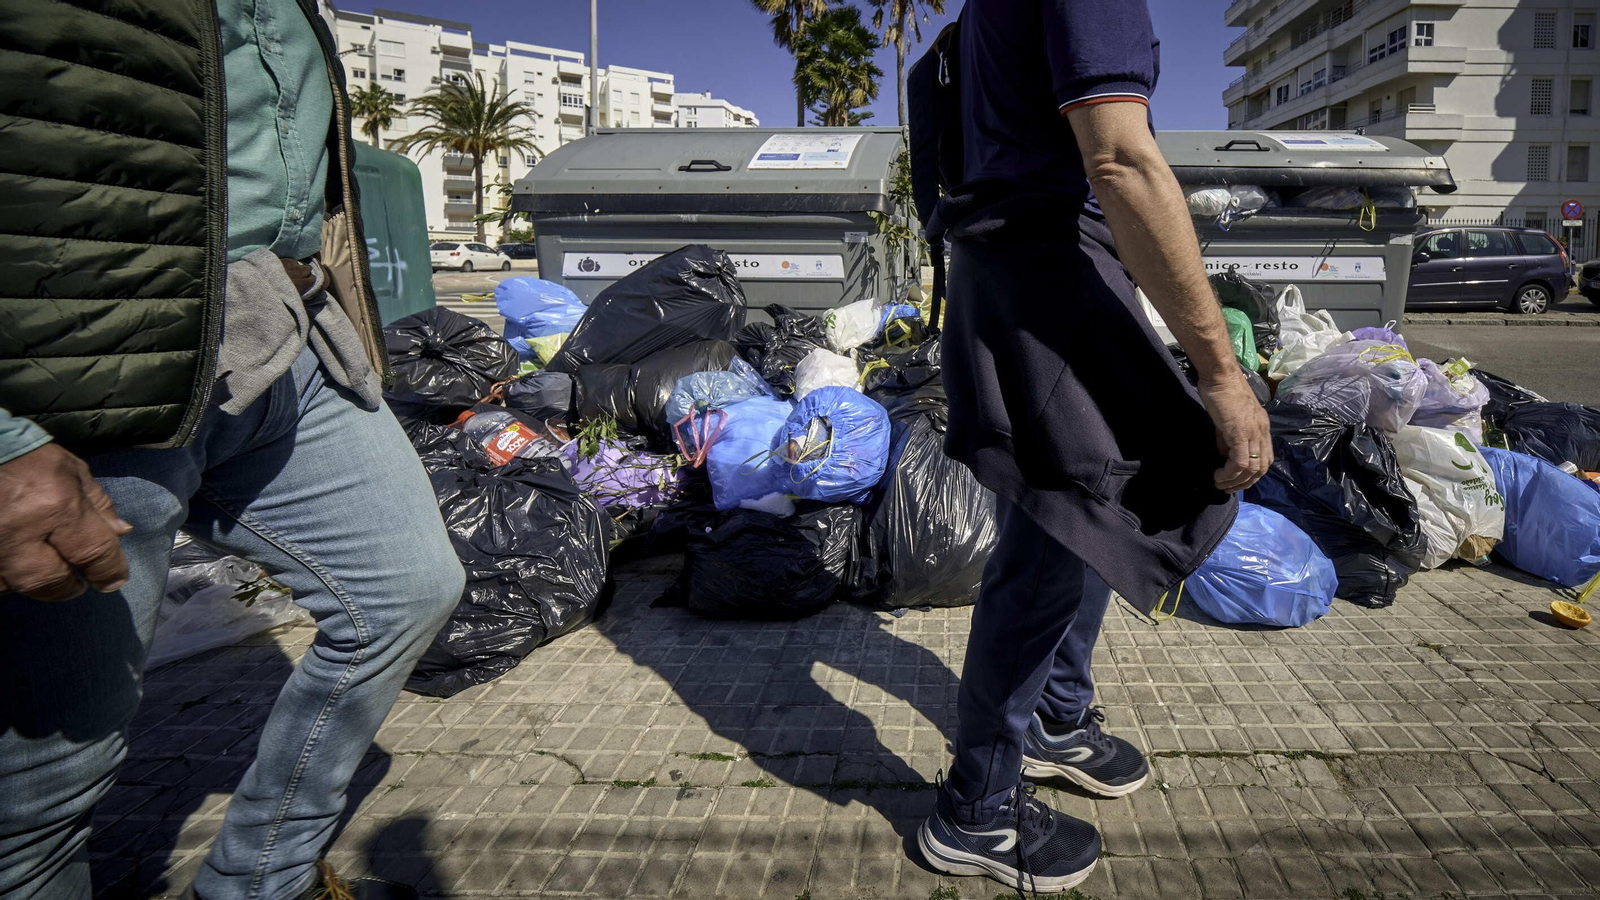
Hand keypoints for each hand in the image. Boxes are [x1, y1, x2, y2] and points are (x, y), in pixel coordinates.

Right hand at [0, 444, 132, 600]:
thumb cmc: (28, 457)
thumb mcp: (72, 471)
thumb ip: (98, 504)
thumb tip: (121, 533)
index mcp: (57, 506)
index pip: (94, 552)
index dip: (109, 571)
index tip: (113, 580)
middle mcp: (21, 531)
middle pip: (50, 580)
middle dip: (68, 587)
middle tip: (77, 584)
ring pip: (14, 585)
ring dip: (34, 586)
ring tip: (47, 578)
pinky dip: (5, 580)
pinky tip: (15, 571)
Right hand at [1196, 373, 1271, 493]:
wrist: (1220, 375)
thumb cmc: (1222, 391)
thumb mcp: (1228, 420)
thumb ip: (1229, 439)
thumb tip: (1225, 457)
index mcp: (1262, 427)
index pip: (1266, 458)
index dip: (1252, 474)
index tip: (1236, 480)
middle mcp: (1262, 431)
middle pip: (1262, 468)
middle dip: (1245, 483)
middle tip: (1227, 488)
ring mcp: (1253, 432)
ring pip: (1252, 468)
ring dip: (1235, 481)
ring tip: (1220, 484)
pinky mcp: (1240, 432)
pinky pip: (1239, 461)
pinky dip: (1230, 473)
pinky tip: (1218, 475)